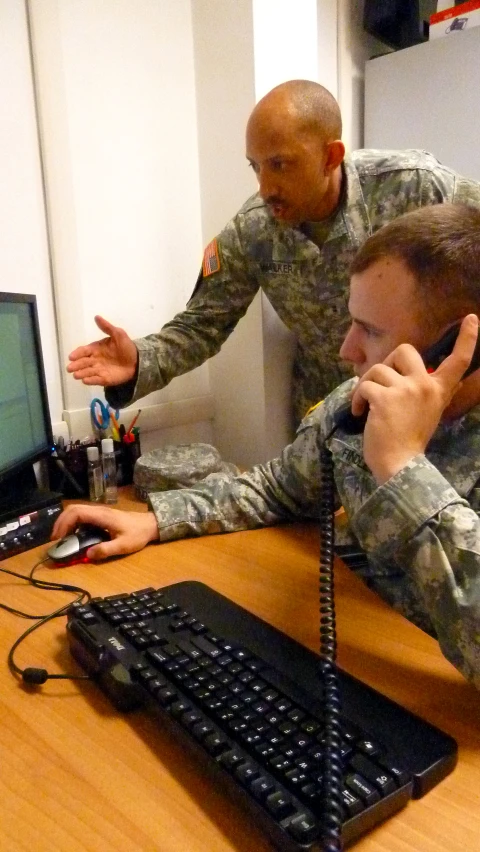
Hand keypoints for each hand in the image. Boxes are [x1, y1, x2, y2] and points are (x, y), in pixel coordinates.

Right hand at [51, 504, 159, 559]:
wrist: (150, 524)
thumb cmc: (138, 534)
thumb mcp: (123, 546)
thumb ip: (105, 550)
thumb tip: (87, 554)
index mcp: (102, 516)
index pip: (77, 513)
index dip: (64, 524)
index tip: (59, 538)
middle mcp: (98, 510)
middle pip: (73, 509)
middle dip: (61, 522)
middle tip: (55, 539)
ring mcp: (100, 511)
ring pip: (77, 510)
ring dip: (66, 521)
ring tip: (62, 538)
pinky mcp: (101, 515)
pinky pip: (82, 514)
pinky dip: (73, 522)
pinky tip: (73, 534)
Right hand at [66, 316, 137, 386]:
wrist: (138, 360)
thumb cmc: (126, 347)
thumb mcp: (118, 334)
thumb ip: (107, 327)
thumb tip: (96, 317)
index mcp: (96, 349)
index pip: (83, 351)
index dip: (77, 354)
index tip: (71, 357)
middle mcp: (95, 360)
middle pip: (83, 362)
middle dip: (76, 365)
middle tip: (69, 368)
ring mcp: (99, 370)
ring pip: (87, 372)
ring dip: (81, 373)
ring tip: (76, 375)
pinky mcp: (105, 379)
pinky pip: (96, 380)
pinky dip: (90, 380)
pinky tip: (85, 381)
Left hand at [351, 314, 478, 483]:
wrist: (400, 465)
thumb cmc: (410, 440)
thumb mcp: (429, 412)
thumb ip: (431, 392)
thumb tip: (436, 377)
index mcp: (439, 390)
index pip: (458, 361)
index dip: (467, 338)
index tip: (472, 317)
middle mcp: (425, 385)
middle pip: (405, 350)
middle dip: (388, 361)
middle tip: (382, 382)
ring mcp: (405, 391)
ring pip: (378, 368)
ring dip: (367, 385)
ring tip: (366, 405)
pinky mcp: (384, 398)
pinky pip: (364, 386)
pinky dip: (357, 399)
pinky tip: (359, 413)